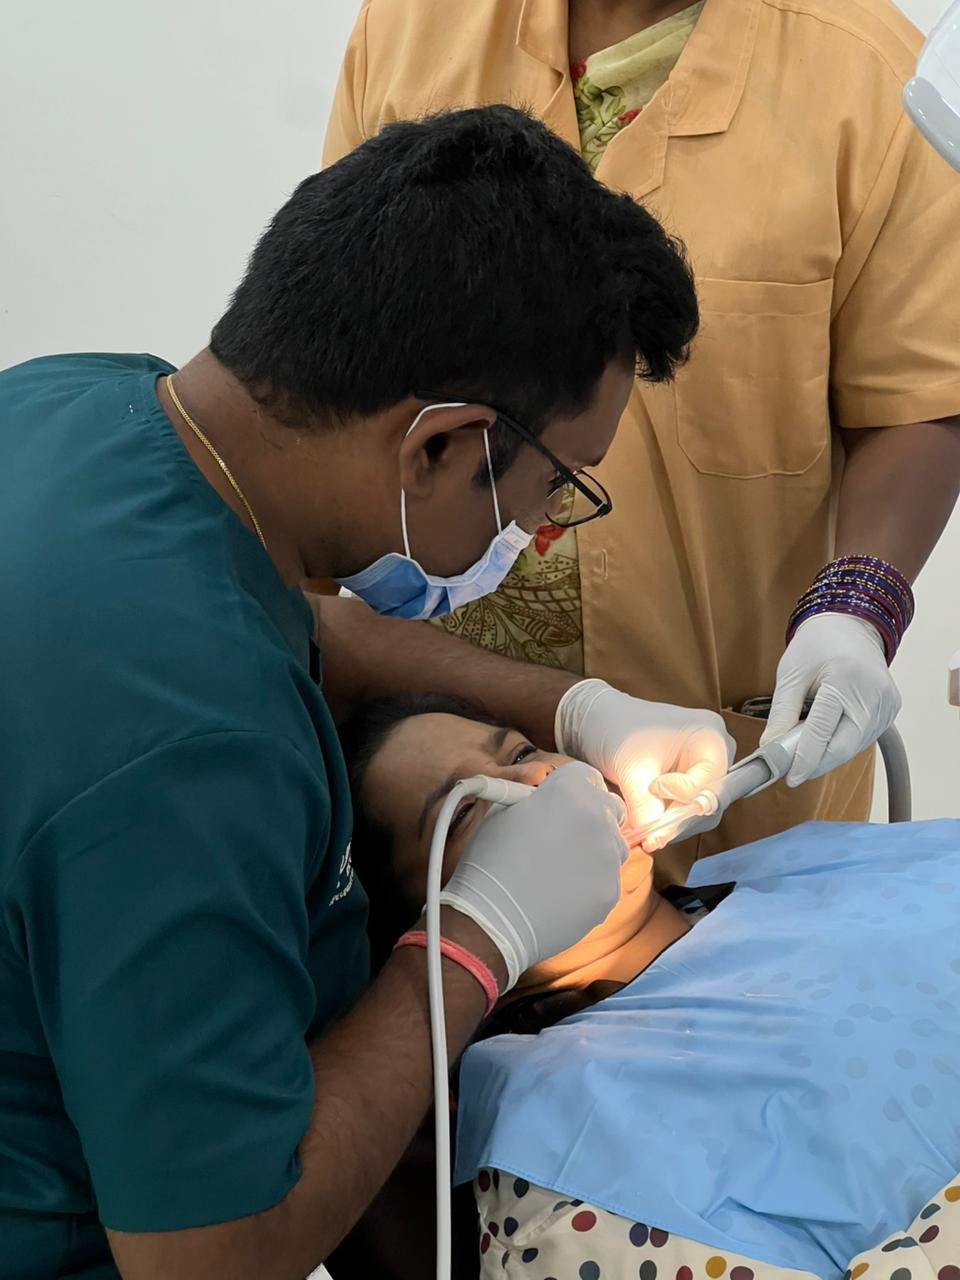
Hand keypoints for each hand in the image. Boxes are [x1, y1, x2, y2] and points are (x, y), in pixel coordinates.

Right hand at [439, 762, 627, 990]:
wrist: (492, 919)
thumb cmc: (489, 861)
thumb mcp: (503, 810)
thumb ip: (535, 795)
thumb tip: (546, 792)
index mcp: (569, 790)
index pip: (585, 775)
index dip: (571, 787)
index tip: (562, 801)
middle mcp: (597, 818)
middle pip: (609, 806)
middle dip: (592, 814)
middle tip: (566, 832)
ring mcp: (607, 857)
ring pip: (613, 844)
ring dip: (595, 848)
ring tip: (560, 867)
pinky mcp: (610, 891)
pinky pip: (607, 878)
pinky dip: (591, 882)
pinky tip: (562, 892)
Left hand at [555, 679, 733, 825]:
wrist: (601, 721)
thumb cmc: (618, 728)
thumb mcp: (630, 766)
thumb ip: (644, 803)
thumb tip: (652, 835)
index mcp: (710, 737)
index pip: (709, 782)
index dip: (683, 795)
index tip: (653, 789)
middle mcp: (716, 754)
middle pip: (710, 801)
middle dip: (679, 820)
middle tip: (652, 837)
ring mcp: (703, 769)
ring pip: (699, 811)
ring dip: (673, 824)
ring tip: (646, 835)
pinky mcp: (688, 781)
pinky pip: (686, 808)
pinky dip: (667, 819)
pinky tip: (647, 827)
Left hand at [761, 613, 901, 786]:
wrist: (850, 626)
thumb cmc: (818, 646)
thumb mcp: (791, 674)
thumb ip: (782, 714)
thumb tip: (770, 749)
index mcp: (846, 680)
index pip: (822, 731)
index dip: (804, 758)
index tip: (789, 777)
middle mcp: (873, 694)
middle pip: (843, 747)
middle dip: (816, 764)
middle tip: (793, 772)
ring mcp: (886, 703)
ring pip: (853, 747)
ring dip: (828, 755)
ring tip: (805, 750)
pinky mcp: (891, 709)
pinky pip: (863, 738)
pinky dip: (841, 744)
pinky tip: (826, 739)